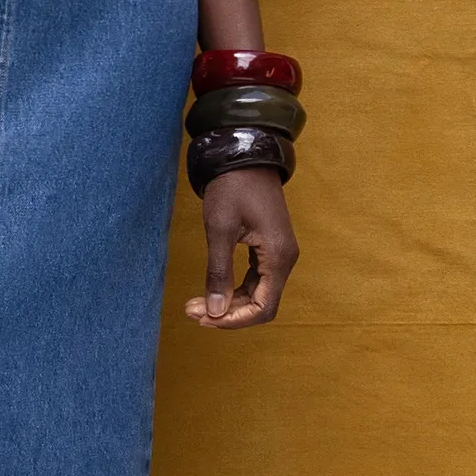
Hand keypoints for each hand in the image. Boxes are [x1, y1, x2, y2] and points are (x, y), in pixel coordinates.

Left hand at [185, 167, 297, 329]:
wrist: (244, 154)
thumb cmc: (232, 187)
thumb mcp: (220, 229)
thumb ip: (218, 272)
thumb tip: (214, 311)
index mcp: (278, 257)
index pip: (263, 308)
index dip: (234, 320)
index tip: (205, 318)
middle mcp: (284, 259)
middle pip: (261, 304)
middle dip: (228, 313)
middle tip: (192, 311)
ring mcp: (279, 253)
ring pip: (258, 293)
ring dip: (229, 303)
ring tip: (196, 304)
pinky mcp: (269, 247)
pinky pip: (256, 279)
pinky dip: (235, 289)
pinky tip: (212, 290)